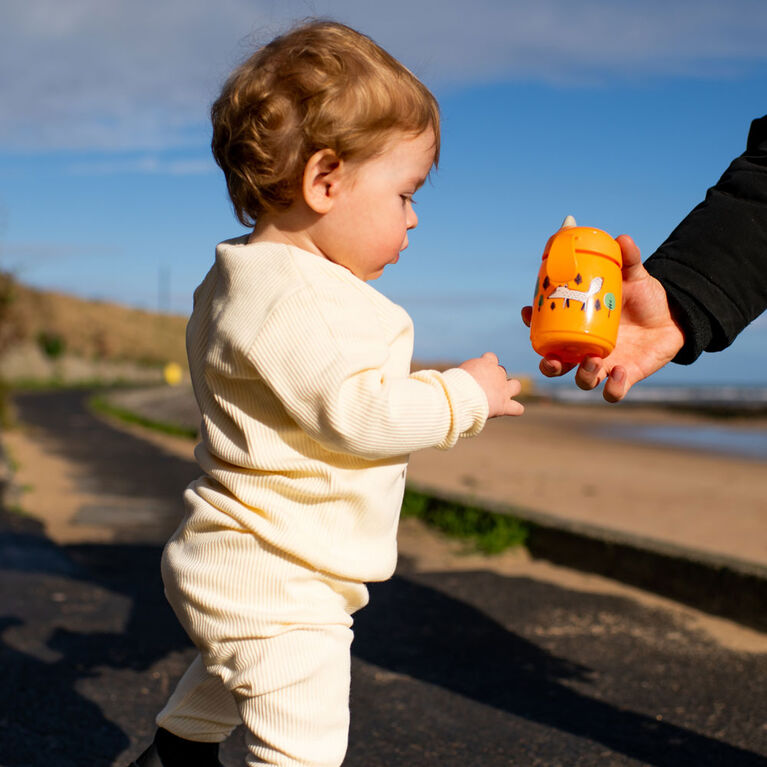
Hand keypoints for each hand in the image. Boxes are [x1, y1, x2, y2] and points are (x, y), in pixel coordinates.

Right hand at [459, 352, 524, 416]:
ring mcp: (504, 389)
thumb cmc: (453, 383)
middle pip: (502, 371)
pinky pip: (518, 409)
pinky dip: (514, 409)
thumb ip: (466, 374)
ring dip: (511, 389)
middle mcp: (498, 373)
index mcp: (485, 363)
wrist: (460, 395)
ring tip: (500, 396)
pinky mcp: (504, 405)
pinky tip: (508, 411)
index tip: (477, 373)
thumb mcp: (458, 372)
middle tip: (482, 387)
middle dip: (495, 378)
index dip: (486, 364)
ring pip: (516, 385)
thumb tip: (462, 380)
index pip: (490, 357)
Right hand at [521, 234, 684, 401]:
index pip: (548, 331)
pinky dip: (612, 388)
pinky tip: (619, 372)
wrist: (673, 318)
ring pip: (581, 380)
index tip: (529, 312)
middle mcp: (585, 349)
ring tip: (592, 360)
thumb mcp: (635, 277)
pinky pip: (612, 392)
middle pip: (555, 364)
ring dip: (581, 375)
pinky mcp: (624, 377)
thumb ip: (628, 259)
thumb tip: (622, 239)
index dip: (534, 325)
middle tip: (552, 358)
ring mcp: (604, 366)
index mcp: (579, 327)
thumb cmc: (645, 297)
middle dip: (548, 365)